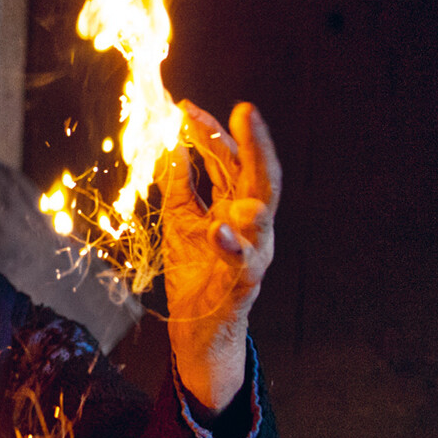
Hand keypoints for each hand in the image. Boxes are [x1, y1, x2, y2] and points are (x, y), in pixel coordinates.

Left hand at [158, 101, 279, 415]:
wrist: (197, 329)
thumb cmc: (195, 273)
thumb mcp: (181, 222)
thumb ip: (181, 188)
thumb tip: (174, 149)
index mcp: (236, 206)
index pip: (229, 161)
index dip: (211, 133)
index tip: (186, 108)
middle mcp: (251, 225)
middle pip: (258, 176)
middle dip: (252, 142)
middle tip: (243, 110)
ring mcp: (253, 253)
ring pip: (263, 216)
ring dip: (254, 187)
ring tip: (234, 157)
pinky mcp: (244, 284)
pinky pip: (244, 263)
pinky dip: (233, 244)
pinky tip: (219, 227)